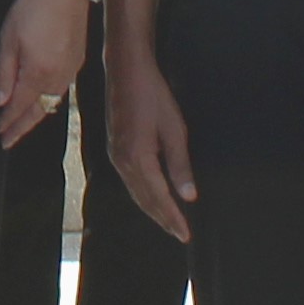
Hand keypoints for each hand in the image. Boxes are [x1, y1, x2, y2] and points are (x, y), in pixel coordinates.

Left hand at [0, 0, 88, 149]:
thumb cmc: (33, 9)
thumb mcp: (8, 39)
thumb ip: (4, 73)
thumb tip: (0, 101)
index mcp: (38, 74)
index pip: (20, 107)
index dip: (8, 122)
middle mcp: (57, 78)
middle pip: (38, 111)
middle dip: (22, 127)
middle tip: (8, 140)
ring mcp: (70, 70)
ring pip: (52, 102)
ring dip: (36, 114)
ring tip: (23, 123)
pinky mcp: (78, 61)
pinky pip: (61, 89)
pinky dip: (49, 99)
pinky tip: (43, 99)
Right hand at [107, 52, 196, 240]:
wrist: (125, 70)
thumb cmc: (152, 95)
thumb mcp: (174, 129)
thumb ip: (180, 164)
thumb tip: (188, 196)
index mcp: (138, 158)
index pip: (159, 197)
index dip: (173, 217)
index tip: (185, 234)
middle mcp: (122, 161)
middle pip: (144, 200)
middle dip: (162, 218)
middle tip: (179, 234)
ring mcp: (116, 155)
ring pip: (135, 192)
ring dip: (151, 209)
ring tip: (168, 221)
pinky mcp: (115, 148)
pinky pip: (129, 180)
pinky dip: (142, 194)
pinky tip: (151, 196)